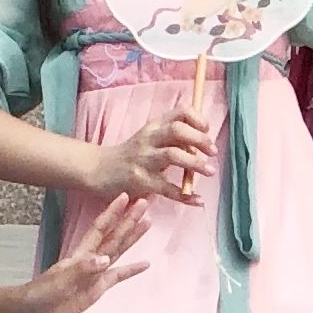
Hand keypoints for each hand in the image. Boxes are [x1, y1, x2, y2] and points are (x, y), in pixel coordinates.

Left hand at [15, 194, 151, 312]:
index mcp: (80, 254)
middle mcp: (90, 260)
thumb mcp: (61, 282)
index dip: (112, 212)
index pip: (100, 229)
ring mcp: (95, 274)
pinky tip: (145, 264)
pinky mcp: (97, 290)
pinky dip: (131, 270)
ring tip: (147, 224)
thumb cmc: (41, 294)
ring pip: (118, 251)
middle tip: (144, 203)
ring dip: (132, 238)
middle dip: (128, 219)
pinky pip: (118, 277)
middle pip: (114, 236)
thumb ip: (83, 270)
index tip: (126, 197)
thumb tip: (105, 259)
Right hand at [89, 105, 209, 206]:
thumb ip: (172, 137)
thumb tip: (203, 143)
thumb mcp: (149, 138)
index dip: (198, 119)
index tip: (207, 131)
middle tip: (213, 152)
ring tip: (209, 171)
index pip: (179, 112)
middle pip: (177, 130)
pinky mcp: (140, 181)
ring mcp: (143, 159)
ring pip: (172, 155)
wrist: (99, 170)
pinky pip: (166, 188)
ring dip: (195, 164)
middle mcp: (148, 139)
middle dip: (199, 140)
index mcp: (154, 126)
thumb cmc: (131, 154)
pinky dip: (185, 195)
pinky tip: (198, 200)